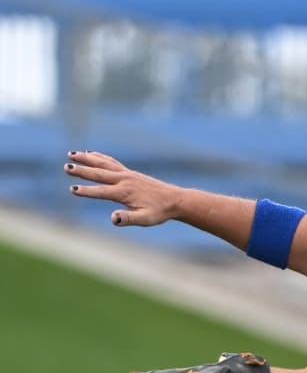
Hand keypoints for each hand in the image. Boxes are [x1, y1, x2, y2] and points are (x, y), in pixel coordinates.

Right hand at [63, 150, 181, 226]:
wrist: (174, 200)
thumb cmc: (159, 212)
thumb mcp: (145, 219)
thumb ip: (128, 218)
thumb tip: (113, 219)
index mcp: (124, 192)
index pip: (101, 192)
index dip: (86, 192)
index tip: (72, 190)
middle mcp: (124, 180)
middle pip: (98, 173)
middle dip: (81, 171)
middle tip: (66, 167)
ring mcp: (126, 174)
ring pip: (103, 163)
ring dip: (86, 158)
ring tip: (71, 154)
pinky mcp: (129, 172)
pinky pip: (111, 162)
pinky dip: (99, 156)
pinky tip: (90, 153)